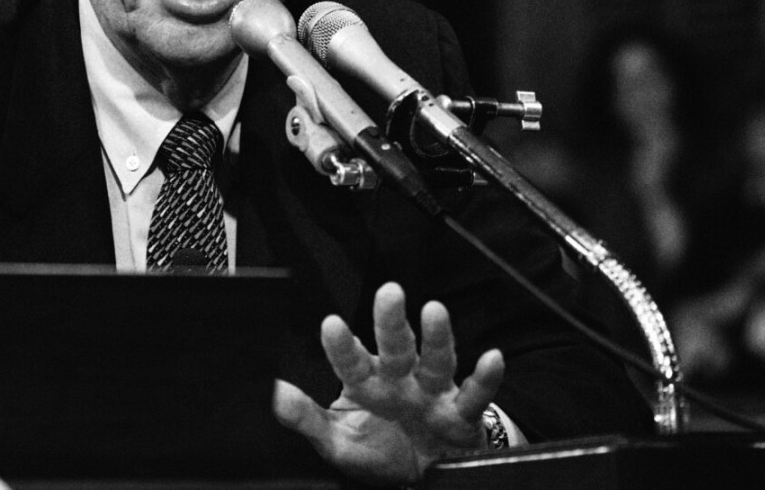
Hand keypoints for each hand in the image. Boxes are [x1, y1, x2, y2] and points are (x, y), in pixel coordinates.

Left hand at [273, 283, 502, 485]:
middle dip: (391, 322)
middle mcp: (401, 380)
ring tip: (434, 311)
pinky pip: (476, 396)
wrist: (428, 475)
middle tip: (388, 292)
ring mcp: (433, 394)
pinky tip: (491, 358)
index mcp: (367, 384)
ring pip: (436, 361)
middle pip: (396, 347)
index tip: (330, 324)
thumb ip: (307, 419)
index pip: (351, 362)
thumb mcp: (338, 442)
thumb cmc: (381, 450)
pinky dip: (486, 378)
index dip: (341, 346)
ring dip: (437, 337)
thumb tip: (272, 395)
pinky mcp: (462, 415)